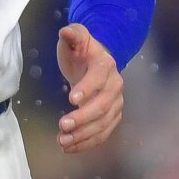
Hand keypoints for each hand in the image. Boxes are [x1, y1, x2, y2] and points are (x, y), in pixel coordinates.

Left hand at [55, 24, 123, 152]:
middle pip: (102, 105)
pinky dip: (87, 143)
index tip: (71, 98)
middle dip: (83, 117)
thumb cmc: (82, 52)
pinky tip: (70, 147)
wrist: (96, 62)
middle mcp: (115, 85)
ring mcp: (115, 103)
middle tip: (63, 125)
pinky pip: (103, 133)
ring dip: (83, 135)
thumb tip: (66, 31)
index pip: (99, 77)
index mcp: (106, 65)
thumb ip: (72, 34)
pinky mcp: (112, 117)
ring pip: (103, 123)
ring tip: (63, 141)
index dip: (87, 88)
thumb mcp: (76, 38)